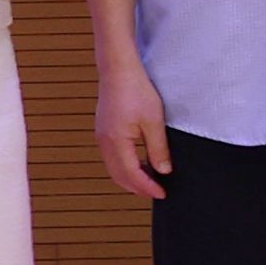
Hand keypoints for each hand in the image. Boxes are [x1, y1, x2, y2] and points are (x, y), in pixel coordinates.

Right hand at [96, 61, 171, 201]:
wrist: (118, 70)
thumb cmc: (136, 90)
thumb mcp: (154, 121)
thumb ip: (158, 149)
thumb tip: (163, 170)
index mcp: (116, 141)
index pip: (131, 174)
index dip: (147, 188)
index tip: (162, 194)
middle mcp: (104, 142)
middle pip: (118, 176)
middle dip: (137, 188)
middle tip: (157, 192)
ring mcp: (101, 136)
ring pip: (113, 168)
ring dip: (130, 178)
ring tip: (150, 181)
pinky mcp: (103, 130)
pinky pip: (111, 157)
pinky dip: (124, 166)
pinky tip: (139, 163)